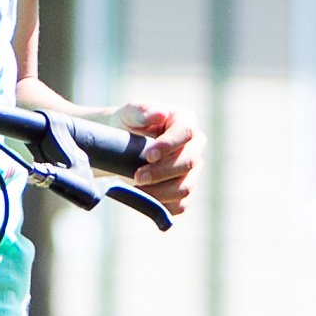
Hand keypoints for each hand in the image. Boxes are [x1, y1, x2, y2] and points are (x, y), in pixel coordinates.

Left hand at [105, 100, 199, 216]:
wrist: (120, 147)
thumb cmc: (127, 125)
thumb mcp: (129, 113)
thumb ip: (141, 110)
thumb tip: (160, 113)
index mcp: (185, 122)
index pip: (186, 133)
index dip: (169, 145)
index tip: (148, 156)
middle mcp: (194, 146)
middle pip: (188, 163)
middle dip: (162, 172)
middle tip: (137, 177)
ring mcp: (192, 171)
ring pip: (185, 187)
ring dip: (160, 191)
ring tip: (136, 188)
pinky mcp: (184, 190)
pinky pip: (180, 205)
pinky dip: (162, 205)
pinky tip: (144, 199)